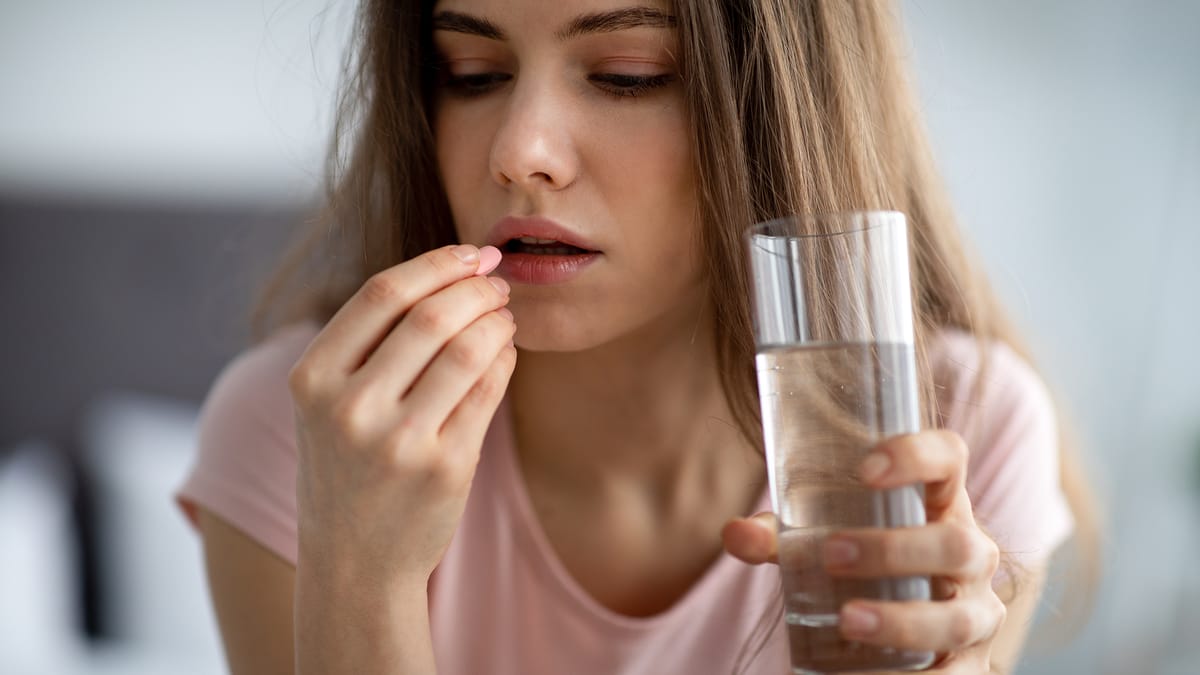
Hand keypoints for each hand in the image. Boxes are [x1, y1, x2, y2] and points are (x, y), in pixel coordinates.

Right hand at [288, 244, 515, 586]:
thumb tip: (455, 266)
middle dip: (475, 288)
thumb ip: (368, 341)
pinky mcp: (446, 467)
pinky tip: (505, 350)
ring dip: (497, 320)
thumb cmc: (347, 466)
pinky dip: (505, 358)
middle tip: (497, 282)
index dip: (436, 263)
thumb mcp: (326, 402)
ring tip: (504, 315)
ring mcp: (399, 442)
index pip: (382, 293)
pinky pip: (489, 390)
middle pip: (430, 316)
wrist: (354, 563)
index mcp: (312, 379)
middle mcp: (350, 408)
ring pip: (468, 349)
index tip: (469, 253)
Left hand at [722, 430, 1005, 672]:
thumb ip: (780, 538)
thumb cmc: (862, 569)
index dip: (917, 454)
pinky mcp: (971, 665)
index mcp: (940, 505)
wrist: (902, 636)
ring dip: (902, 620)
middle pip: (956, 543)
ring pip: (959, 616)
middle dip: (893, 549)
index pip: (949, 457)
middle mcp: (971, 553)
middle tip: (831, 555)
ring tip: (846, 620)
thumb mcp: (821, 545)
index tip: (864, 470)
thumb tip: (735, 534)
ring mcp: (978, 611)